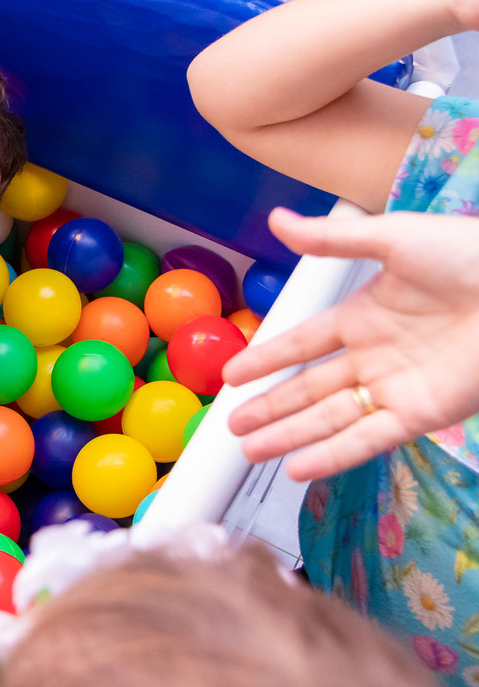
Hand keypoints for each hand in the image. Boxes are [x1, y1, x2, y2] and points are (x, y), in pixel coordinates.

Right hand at [222, 207, 478, 480]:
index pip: (303, 343)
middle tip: (231, 425)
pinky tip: (298, 467)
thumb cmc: (470, 254)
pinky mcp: (423, 414)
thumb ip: (332, 239)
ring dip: (290, 437)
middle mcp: (375, 356)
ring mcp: (396, 387)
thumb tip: (278, 219)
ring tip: (249, 451)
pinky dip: (333, 455)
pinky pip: (369, 438)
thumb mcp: (393, 238)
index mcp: (363, 314)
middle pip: (309, 389)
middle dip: (269, 408)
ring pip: (330, 419)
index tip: (232, 376)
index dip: (266, 360)